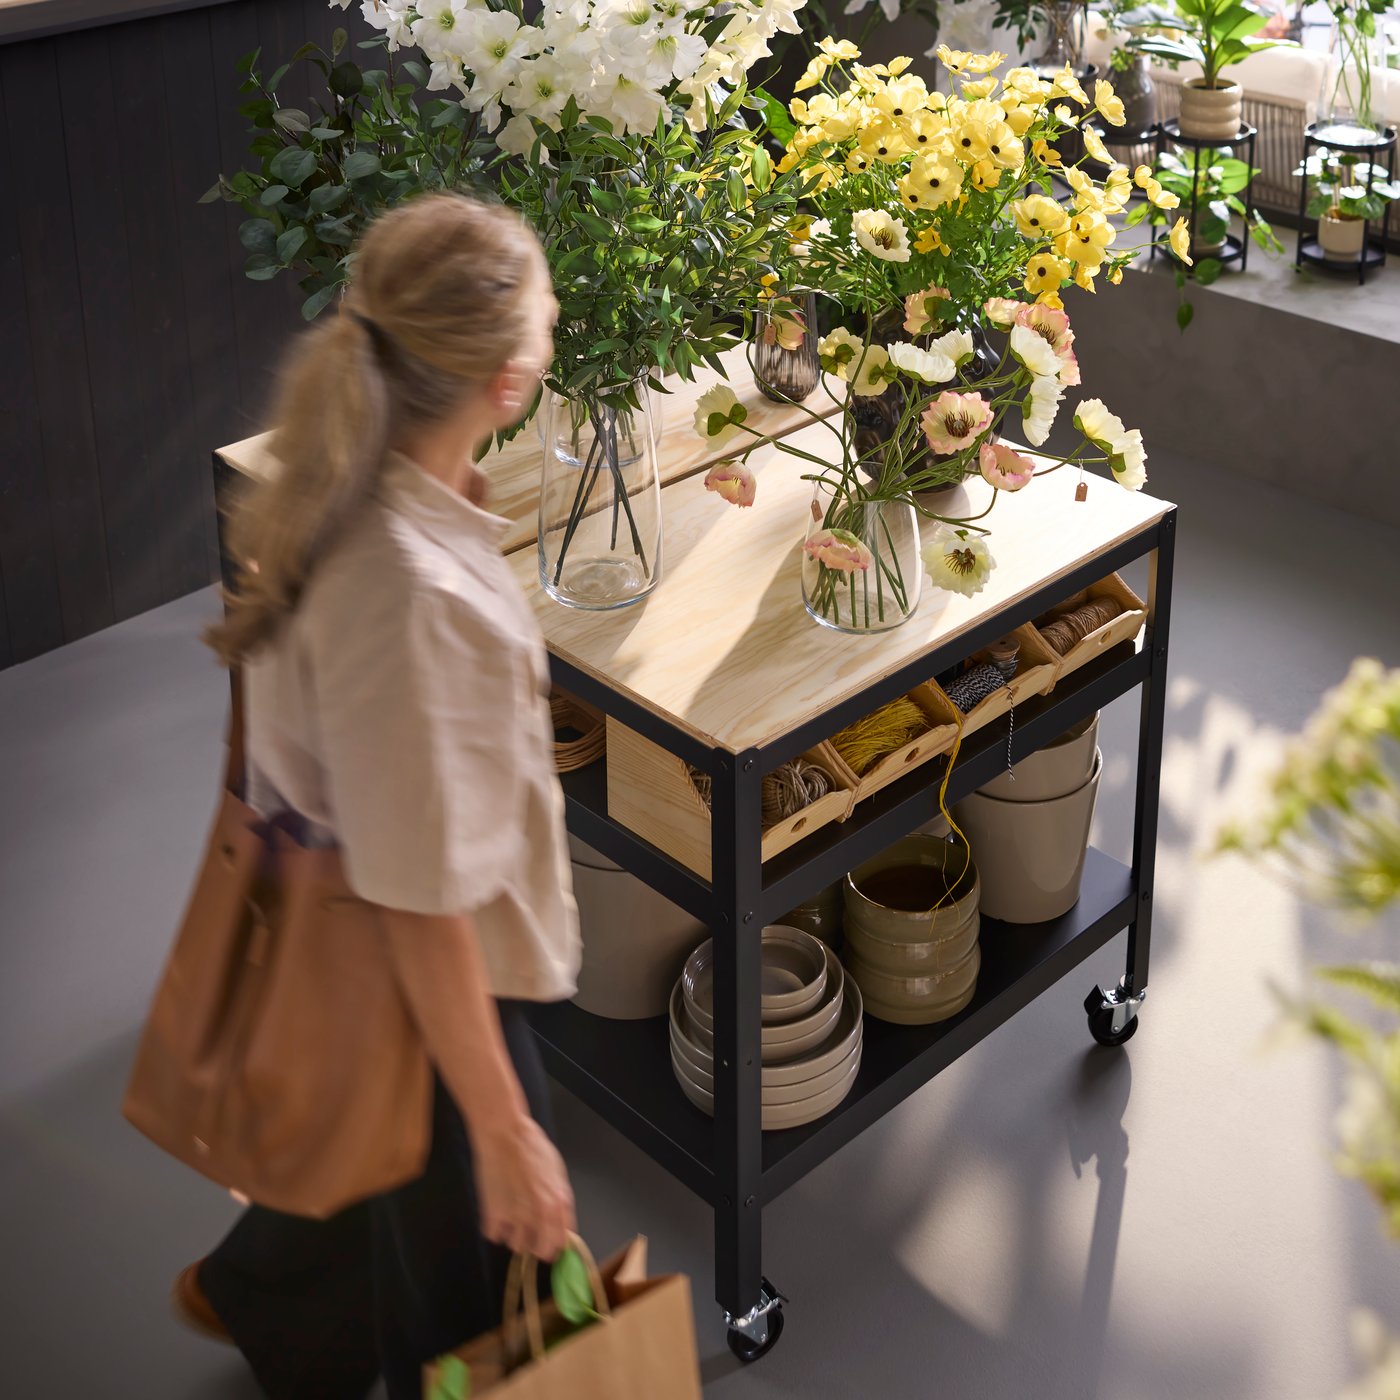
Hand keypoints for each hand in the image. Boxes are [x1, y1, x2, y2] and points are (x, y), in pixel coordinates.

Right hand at [473, 1114, 575, 1259]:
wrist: (504, 1133)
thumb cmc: (531, 1146)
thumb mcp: (557, 1170)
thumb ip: (560, 1198)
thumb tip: (561, 1220)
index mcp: (557, 1203)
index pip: (560, 1242)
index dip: (554, 1242)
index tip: (548, 1241)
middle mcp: (538, 1215)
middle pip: (539, 1250)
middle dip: (535, 1243)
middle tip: (528, 1230)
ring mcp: (515, 1217)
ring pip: (515, 1245)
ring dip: (513, 1234)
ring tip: (510, 1213)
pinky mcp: (492, 1215)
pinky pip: (493, 1235)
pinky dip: (494, 1226)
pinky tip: (496, 1209)